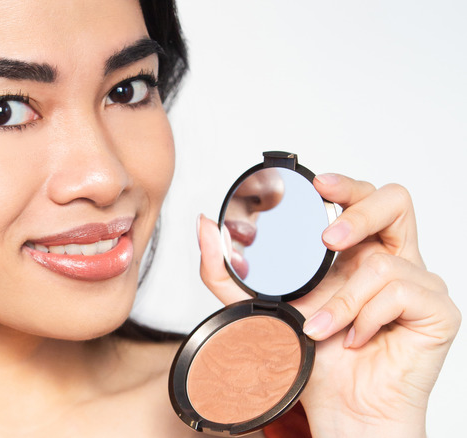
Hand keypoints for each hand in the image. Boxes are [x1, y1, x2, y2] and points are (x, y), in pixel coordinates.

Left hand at [197, 173, 460, 436]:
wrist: (338, 406)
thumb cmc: (312, 356)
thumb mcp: (260, 305)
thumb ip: (228, 269)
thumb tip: (206, 225)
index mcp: (354, 252)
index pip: (362, 198)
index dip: (345, 184)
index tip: (317, 182)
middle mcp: (390, 259)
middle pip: (394, 201)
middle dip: (359, 210)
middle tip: (329, 238)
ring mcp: (417, 284)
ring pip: (385, 259)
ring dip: (343, 300)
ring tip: (323, 328)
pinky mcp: (436, 310)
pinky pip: (401, 292)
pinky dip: (365, 318)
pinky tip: (356, 339)